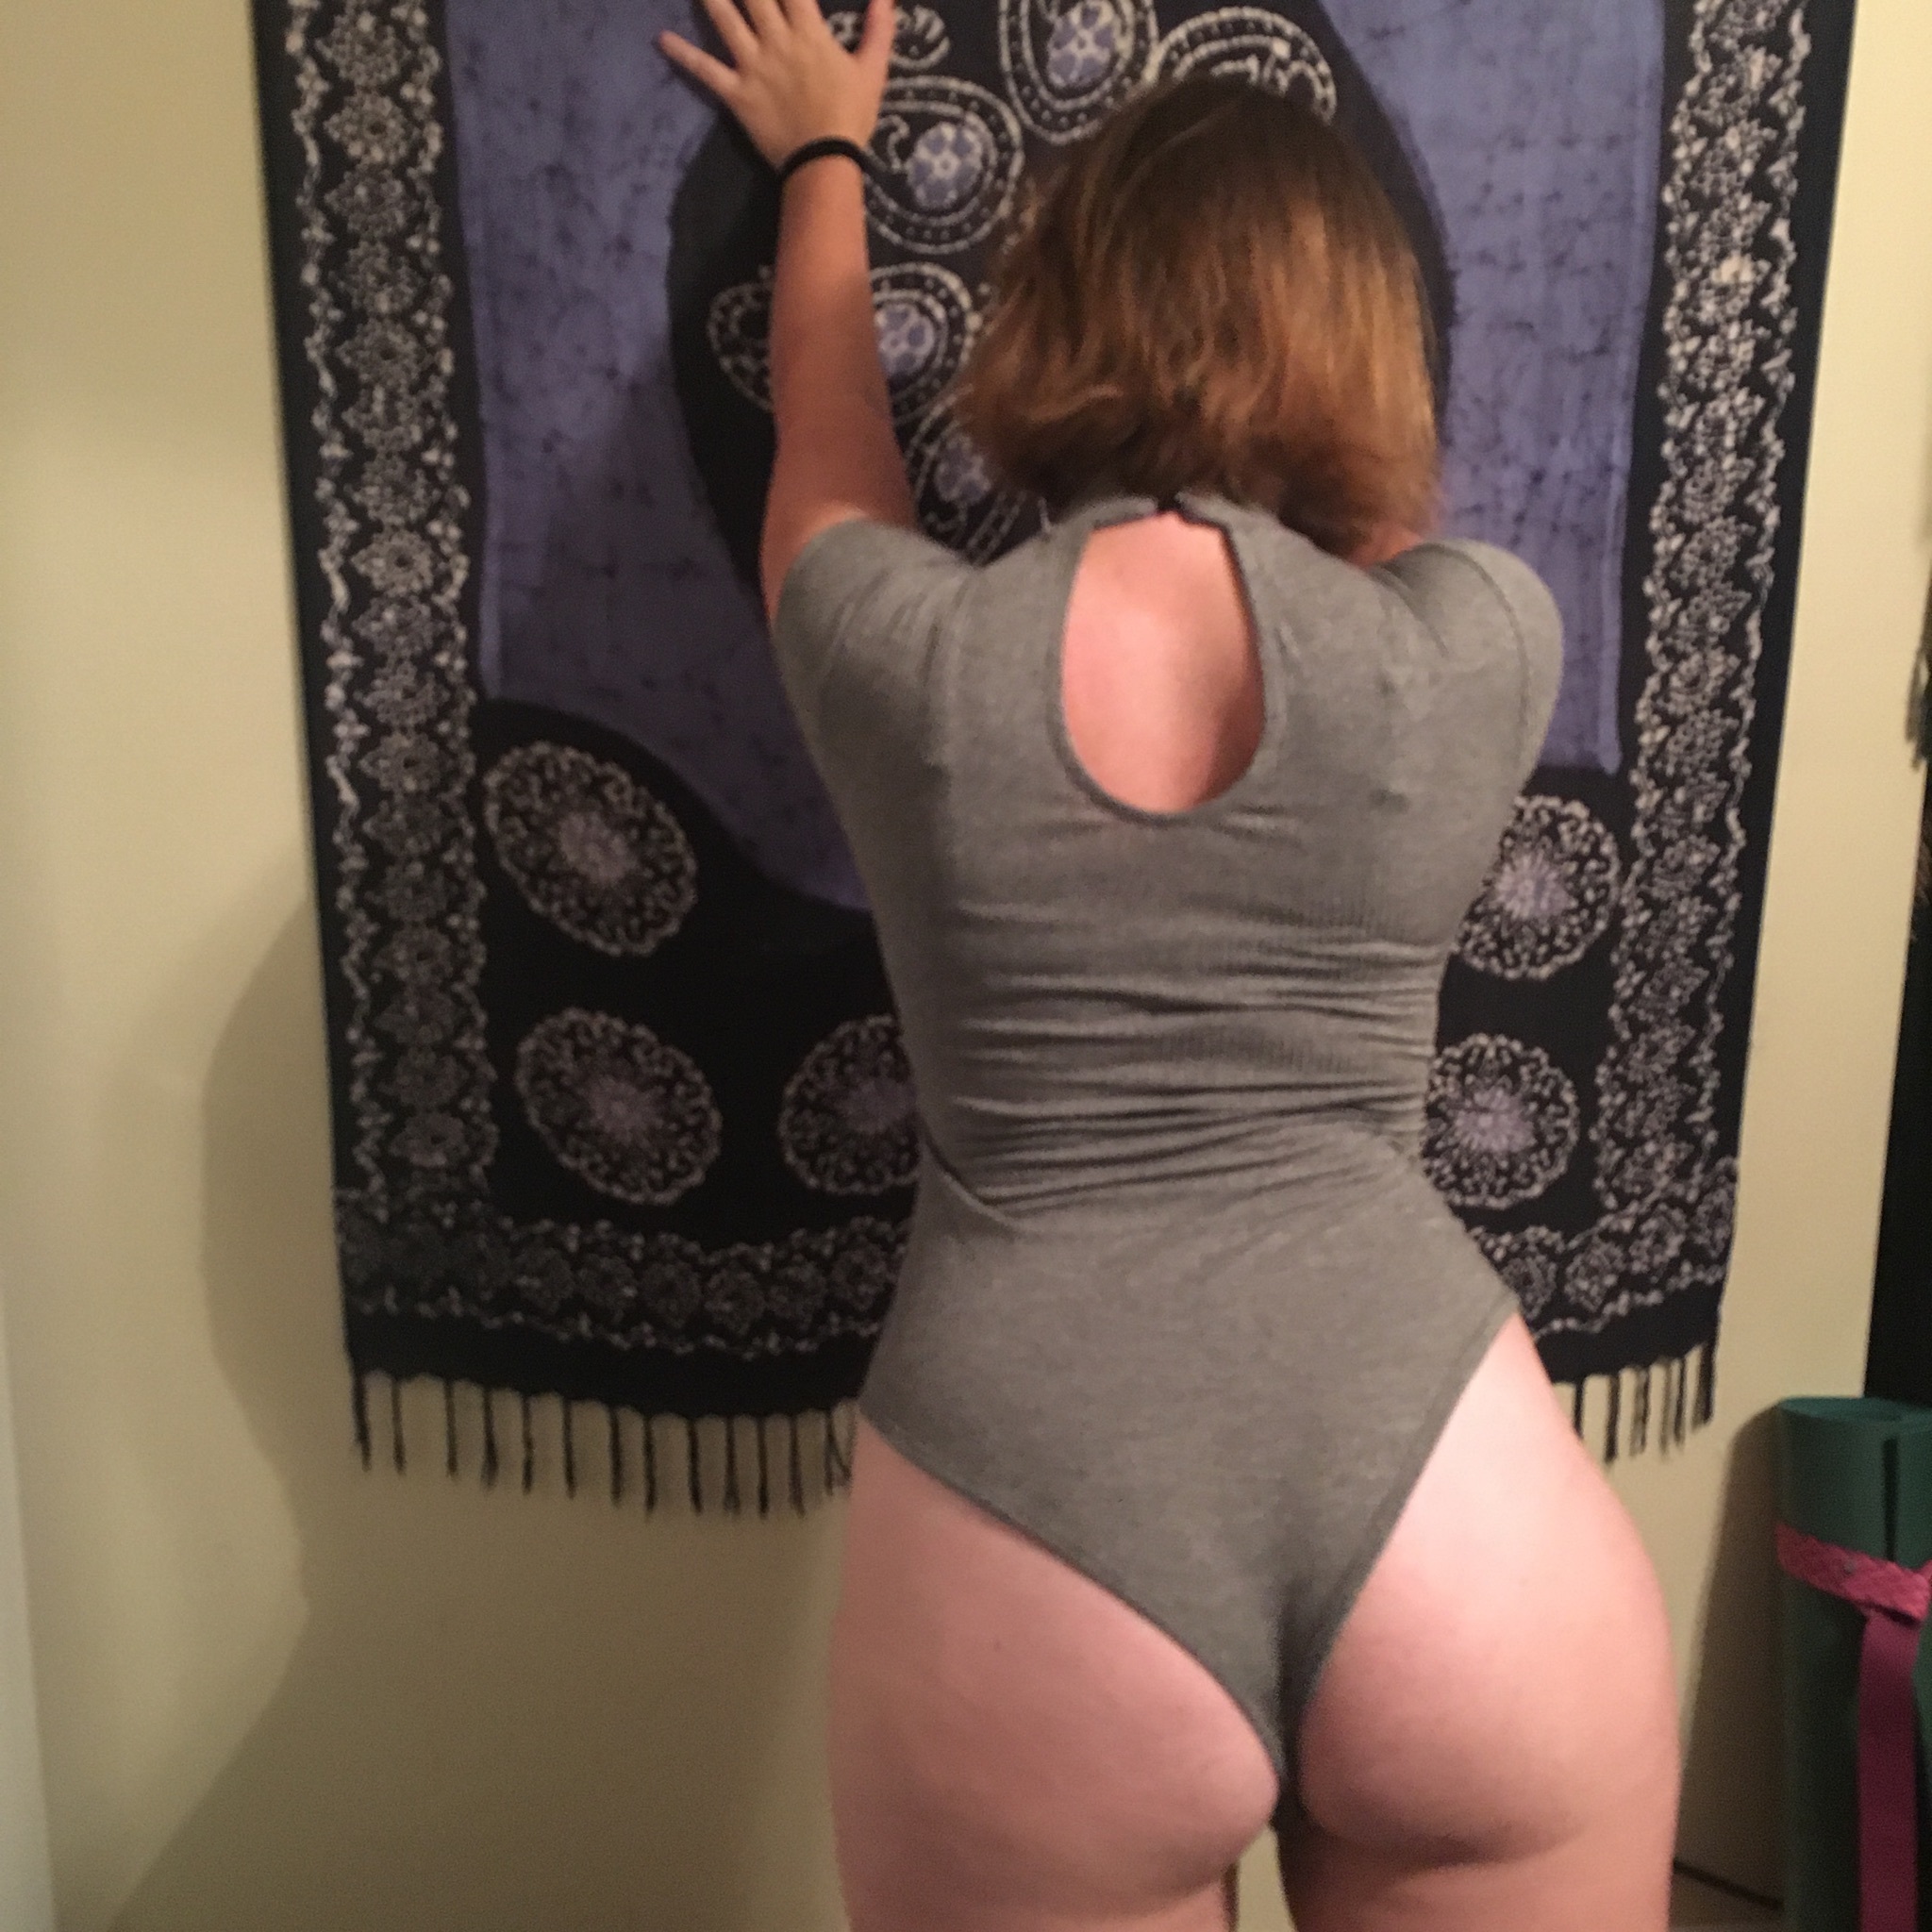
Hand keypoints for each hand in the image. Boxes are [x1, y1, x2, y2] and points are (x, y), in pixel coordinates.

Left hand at [659, 0, 895, 167]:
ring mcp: (753, 66)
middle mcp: (776, 41)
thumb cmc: (851, 116)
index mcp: (809, 32)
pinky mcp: (736, 93)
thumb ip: (878, 30)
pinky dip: (683, 54)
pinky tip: (661, 39)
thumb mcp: (872, 70)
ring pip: (725, 19)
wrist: (825, 161)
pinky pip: (705, 71)